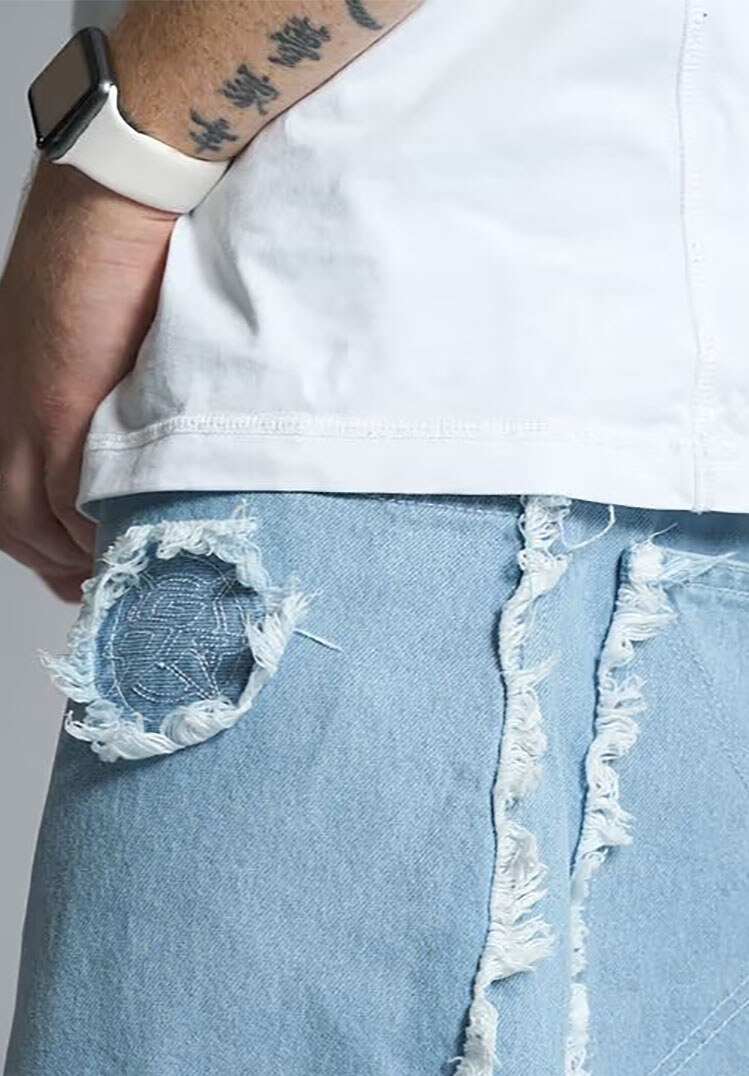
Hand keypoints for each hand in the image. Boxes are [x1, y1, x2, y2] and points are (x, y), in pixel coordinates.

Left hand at [0, 162, 175, 599]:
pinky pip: (70, 504)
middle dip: (53, 562)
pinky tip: (128, 545)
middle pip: (12, 520)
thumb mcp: (87, 346)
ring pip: (34, 522)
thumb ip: (92, 402)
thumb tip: (125, 447)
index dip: (39, 545)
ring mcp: (24, 416)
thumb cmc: (114, 260)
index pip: (8, 495)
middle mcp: (3, 410)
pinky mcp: (58, 414)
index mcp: (7, 393)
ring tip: (124, 570)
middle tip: (96, 586)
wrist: (114, 208)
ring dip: (77, 557)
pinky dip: (96, 534)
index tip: (74, 569)